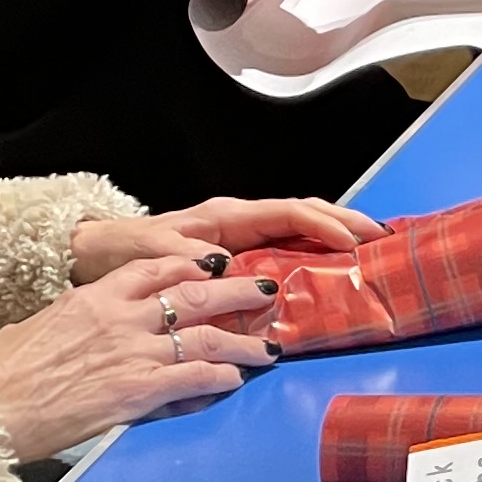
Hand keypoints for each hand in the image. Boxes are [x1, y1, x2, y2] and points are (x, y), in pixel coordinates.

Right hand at [0, 254, 277, 459]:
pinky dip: (220, 379)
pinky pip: (194, 379)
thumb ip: (76, 319)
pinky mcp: (137, 392)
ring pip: (207, 338)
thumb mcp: (40, 326)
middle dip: (236, 292)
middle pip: (194, 294)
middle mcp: (120, 318)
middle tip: (265, 291)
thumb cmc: (0, 374)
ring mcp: (132, 354)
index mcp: (93, 297)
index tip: (216, 265)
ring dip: (244, 343)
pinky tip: (235, 381)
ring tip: (269, 347)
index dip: (191, 265)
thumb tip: (88, 325)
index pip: (154, 268)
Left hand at [72, 197, 376, 283]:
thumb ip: (185, 260)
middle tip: (382, 237)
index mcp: (225, 217)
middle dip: (345, 221)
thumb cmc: (125, 252)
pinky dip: (316, 249)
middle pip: (304, 212)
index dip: (321, 225)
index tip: (351, 241)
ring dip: (337, 233)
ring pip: (300, 226)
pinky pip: (287, 245)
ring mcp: (242, 236)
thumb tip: (226, 269)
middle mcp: (239, 222)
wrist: (99, 254)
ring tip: (372, 247)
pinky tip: (336, 264)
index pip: (286, 213)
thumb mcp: (152, 256)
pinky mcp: (240, 253)